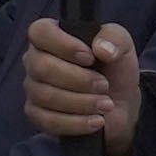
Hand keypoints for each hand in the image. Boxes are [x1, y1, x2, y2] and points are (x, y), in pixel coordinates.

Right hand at [15, 17, 145, 151]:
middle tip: (104, 85)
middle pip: (41, 67)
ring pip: (46, 95)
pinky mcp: (37, 115)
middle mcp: (35, 60)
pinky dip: (76, 123)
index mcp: (50, 37)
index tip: (89, 57)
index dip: (63, 45)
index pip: (40, 32)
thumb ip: (114, 38)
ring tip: (106, 104)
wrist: (120, 105)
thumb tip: (101, 49)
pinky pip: (48, 120)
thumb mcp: (122, 46)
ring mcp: (33, 89)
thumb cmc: (114, 70)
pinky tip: (96, 121)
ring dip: (82, 102)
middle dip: (78, 79)